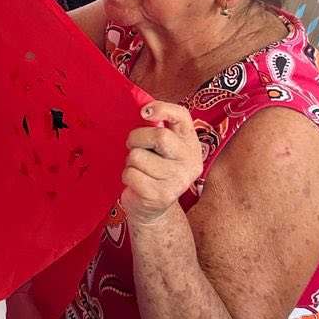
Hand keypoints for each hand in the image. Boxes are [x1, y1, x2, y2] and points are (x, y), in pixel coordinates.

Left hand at [121, 101, 204, 229]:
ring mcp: (178, 180)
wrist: (154, 210)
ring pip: (138, 156)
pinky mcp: (161, 195)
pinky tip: (137, 183)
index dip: (162, 108)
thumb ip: (157, 129)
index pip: (182, 116)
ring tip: (139, 169)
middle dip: (136, 138)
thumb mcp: (160, 149)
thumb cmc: (153, 170)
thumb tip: (143, 110)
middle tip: (132, 145)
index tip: (144, 112)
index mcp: (191, 143)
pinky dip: (127, 176)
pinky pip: (131, 174)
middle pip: (159, 136)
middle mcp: (190, 161)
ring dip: (130, 161)